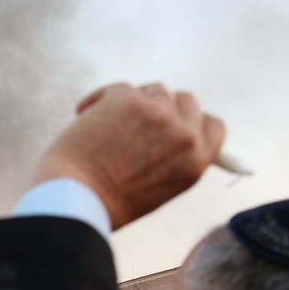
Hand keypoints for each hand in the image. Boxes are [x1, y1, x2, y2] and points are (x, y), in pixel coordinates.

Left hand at [34, 82, 225, 229]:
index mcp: (197, 161)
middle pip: (187, 101)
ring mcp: (159, 114)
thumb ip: (173, 159)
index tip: (172, 124)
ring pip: (154, 90)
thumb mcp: (158, 188)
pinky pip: (121, 87)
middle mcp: (185, 135)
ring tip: (107, 127)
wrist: (75, 200)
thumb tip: (172, 132)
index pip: (213, 126)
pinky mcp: (129, 99)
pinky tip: (84, 115)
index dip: (191, 121)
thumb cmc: (109, 201)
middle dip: (163, 108)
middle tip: (134, 123)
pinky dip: (100, 100)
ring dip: (134, 102)